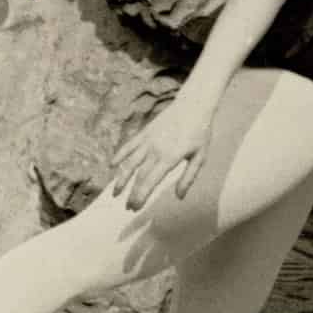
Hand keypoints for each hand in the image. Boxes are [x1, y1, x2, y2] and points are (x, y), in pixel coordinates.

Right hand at [109, 91, 218, 211]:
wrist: (193, 105)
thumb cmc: (200, 133)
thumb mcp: (200, 157)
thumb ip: (188, 177)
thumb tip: (179, 197)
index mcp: (170, 157)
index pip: (150, 181)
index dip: (140, 196)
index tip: (135, 207)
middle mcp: (156, 149)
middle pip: (138, 175)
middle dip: (131, 193)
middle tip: (127, 207)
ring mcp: (148, 140)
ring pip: (129, 162)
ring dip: (121, 178)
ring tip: (115, 192)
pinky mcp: (145, 132)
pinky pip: (129, 145)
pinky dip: (119, 155)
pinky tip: (112, 165)